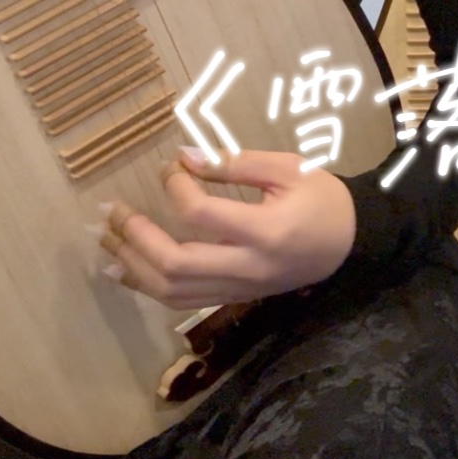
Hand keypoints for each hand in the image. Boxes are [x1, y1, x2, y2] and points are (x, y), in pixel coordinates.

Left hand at [96, 148, 356, 310]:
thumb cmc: (323, 199)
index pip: (201, 215)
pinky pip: (182, 300)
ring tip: (106, 239)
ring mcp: (241, 288)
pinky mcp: (236, 296)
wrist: (351, 243)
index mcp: (266, 232)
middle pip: (176, 265)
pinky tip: (122, 268)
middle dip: (136, 237)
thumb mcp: (288, 168)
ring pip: (172, 291)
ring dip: (133, 265)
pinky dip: (147, 284)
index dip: (176, 188)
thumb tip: (183, 158)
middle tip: (111, 211)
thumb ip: (235, 163)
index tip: (171, 167)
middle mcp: (249, 268)